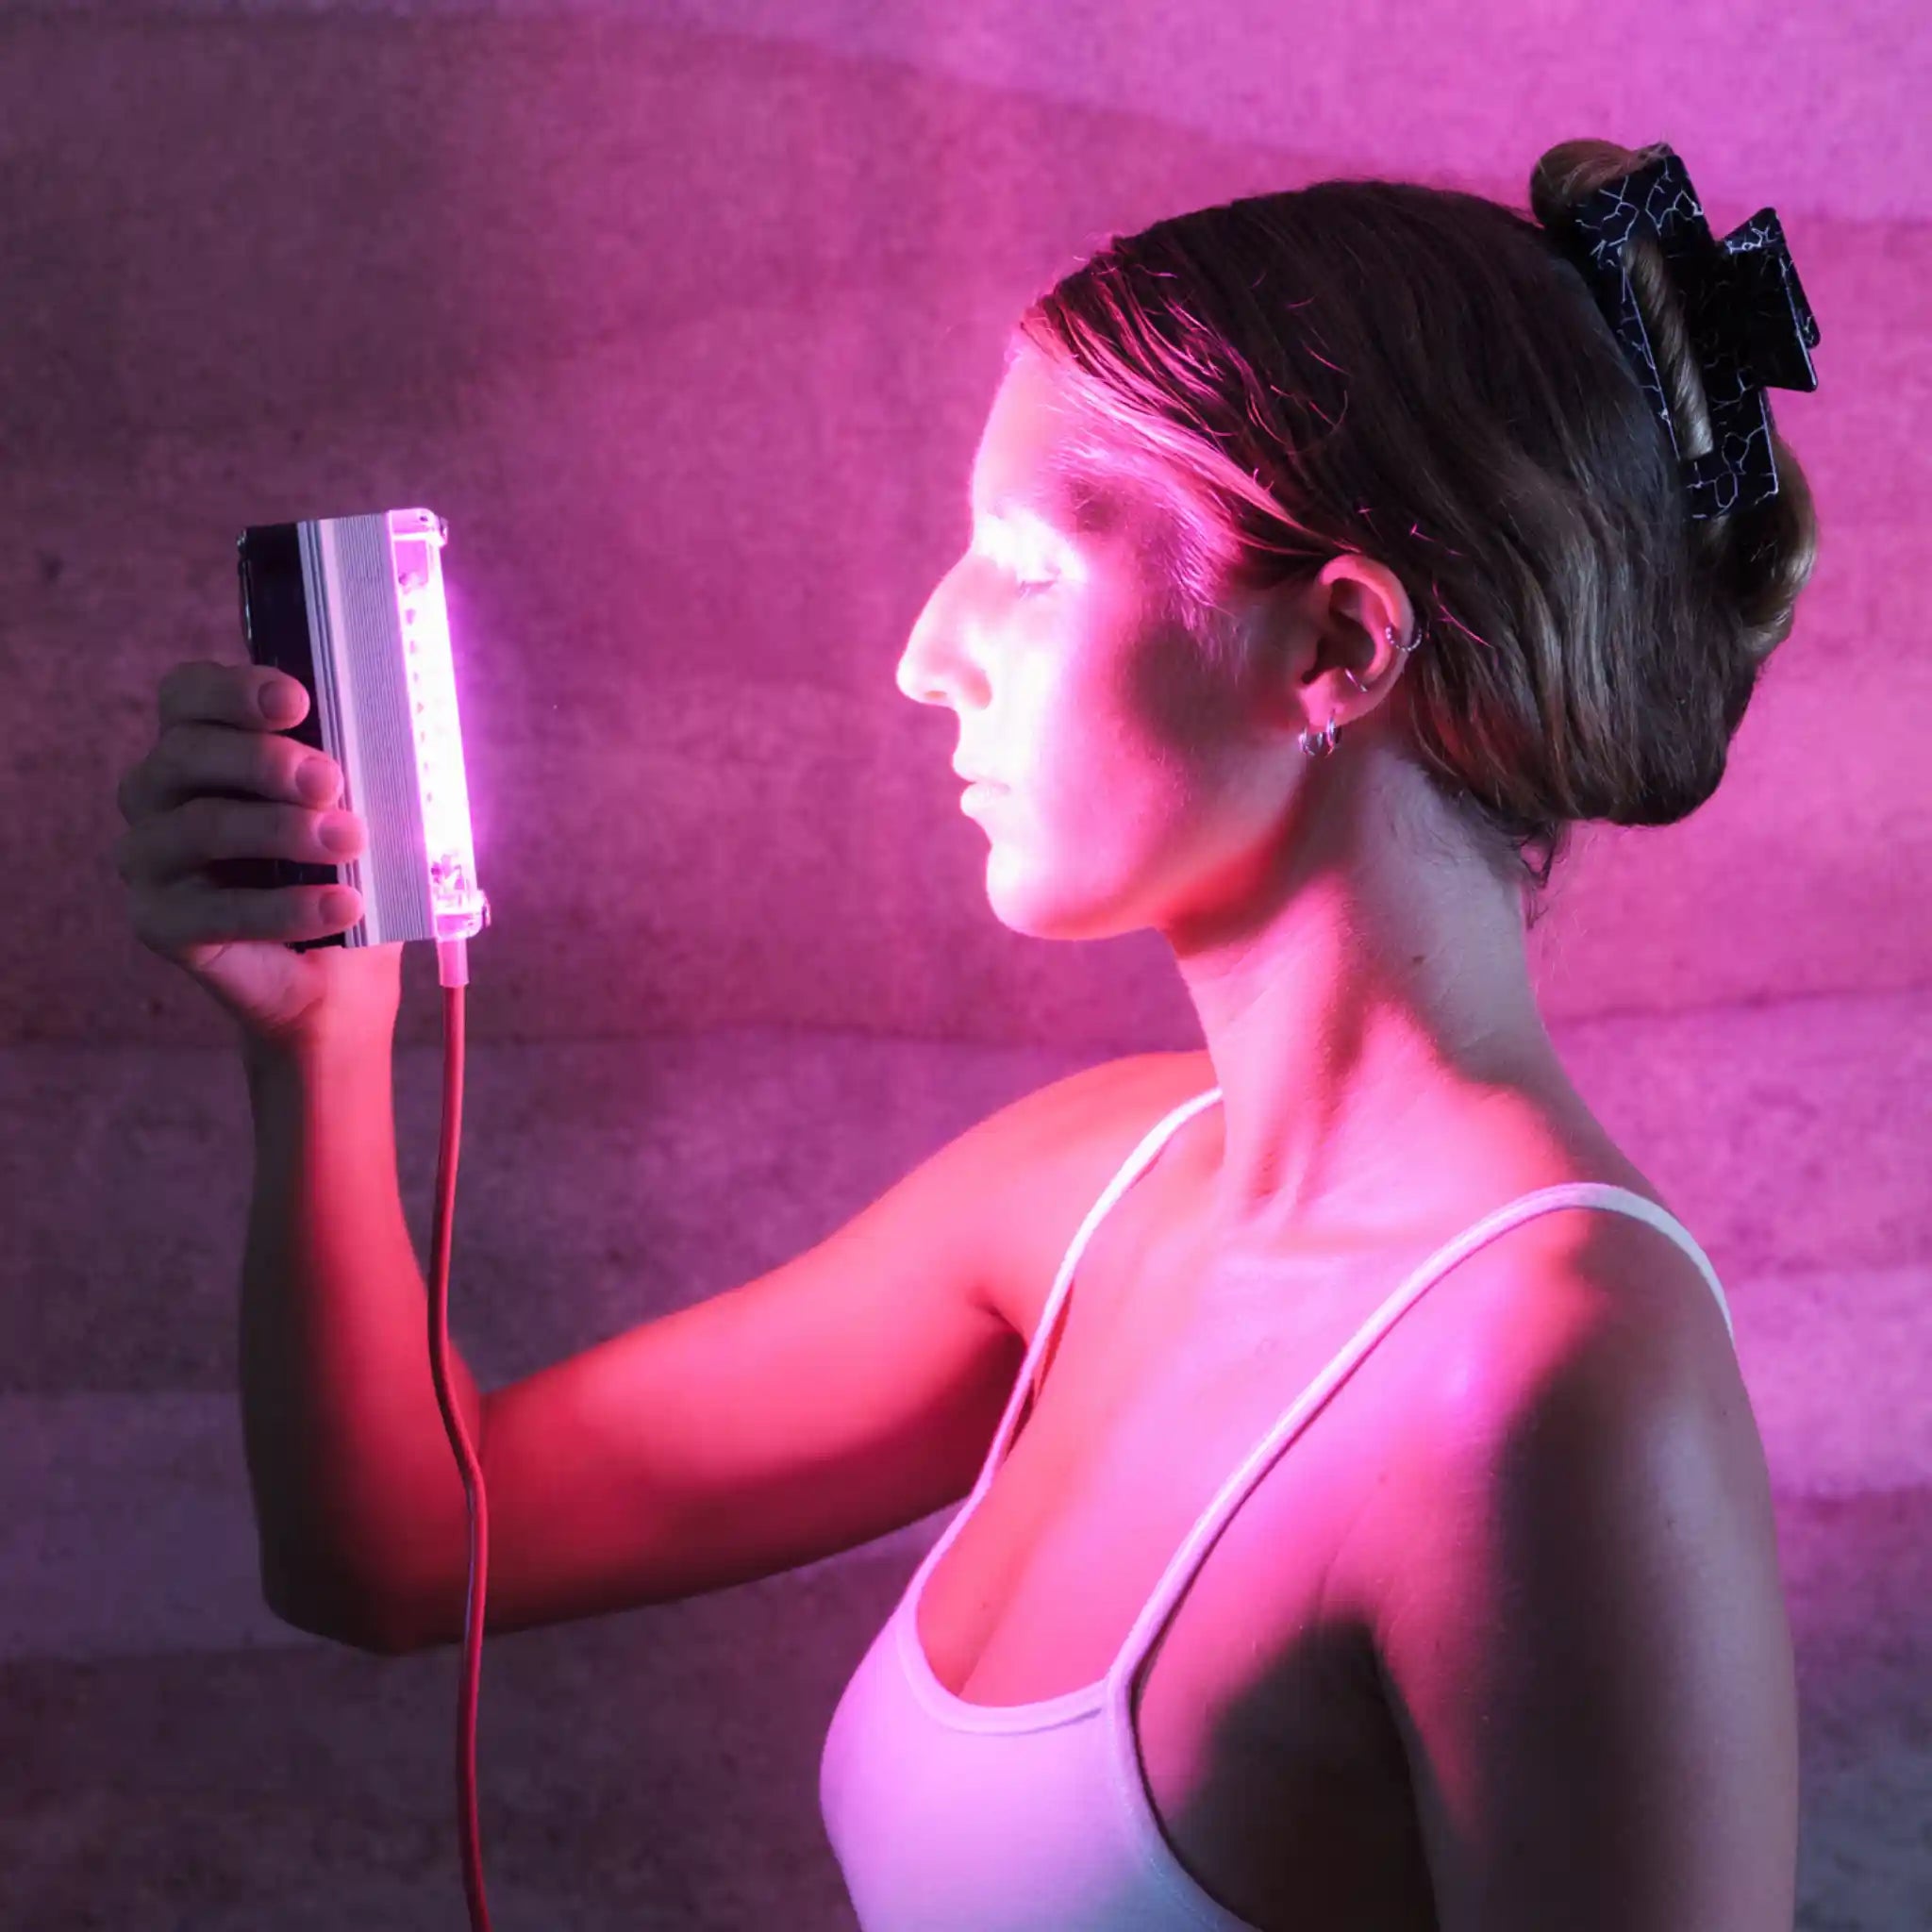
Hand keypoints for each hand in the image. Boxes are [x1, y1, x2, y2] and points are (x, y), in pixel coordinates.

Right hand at [112, 660, 402, 1051]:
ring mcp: (149, 859)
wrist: (344, 974)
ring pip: (197, 826)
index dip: (234, 690)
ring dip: (281, 829)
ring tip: (351, 841)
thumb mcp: (356, 807)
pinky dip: (285, 908)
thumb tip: (385, 728)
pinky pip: (212, 911)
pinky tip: (343, 906)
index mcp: (201, 747)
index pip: (188, 695)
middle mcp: (158, 794)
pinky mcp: (157, 923)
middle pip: (187, 752)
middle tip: (332, 782)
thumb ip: (351, 764)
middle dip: (265, 761)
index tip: (298, 702)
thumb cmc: (344, 870)